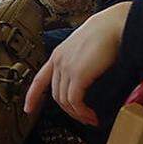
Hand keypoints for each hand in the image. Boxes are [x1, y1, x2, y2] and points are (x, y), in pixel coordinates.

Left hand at [24, 2, 132, 125]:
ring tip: (90, 119)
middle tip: (84, 118)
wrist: (114, 24)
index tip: (28, 109)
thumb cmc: (106, 34)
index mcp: (58, 55)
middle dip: (69, 111)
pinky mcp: (78, 74)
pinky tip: (91, 115)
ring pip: (64, 100)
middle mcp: (58, 62)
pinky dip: (82, 112)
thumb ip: (80, 62)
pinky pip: (74, 101)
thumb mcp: (85, 48)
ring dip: (77, 114)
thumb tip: (87, 78)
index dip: (32, 96)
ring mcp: (66, 68)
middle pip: (56, 95)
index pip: (39, 80)